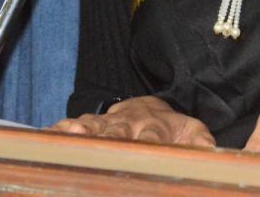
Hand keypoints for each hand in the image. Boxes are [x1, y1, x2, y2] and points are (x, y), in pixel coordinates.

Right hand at [51, 96, 215, 146]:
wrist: (152, 106)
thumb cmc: (174, 128)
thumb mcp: (193, 132)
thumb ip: (202, 143)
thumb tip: (210, 154)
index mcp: (155, 127)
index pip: (152, 137)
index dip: (148, 144)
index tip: (144, 151)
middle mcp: (130, 124)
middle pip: (118, 132)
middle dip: (109, 138)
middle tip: (99, 143)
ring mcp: (110, 123)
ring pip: (95, 127)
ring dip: (82, 131)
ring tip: (70, 134)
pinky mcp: (95, 123)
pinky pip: (76, 125)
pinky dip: (62, 129)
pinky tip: (49, 133)